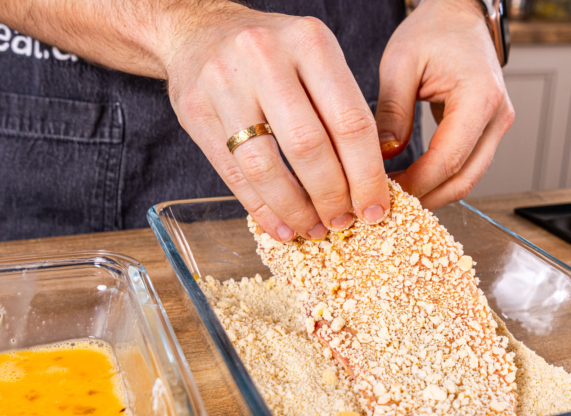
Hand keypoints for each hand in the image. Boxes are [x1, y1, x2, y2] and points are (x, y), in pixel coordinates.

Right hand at [165, 5, 389, 240]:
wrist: (199, 30)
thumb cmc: (272, 53)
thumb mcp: (315, 59)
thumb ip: (340, 110)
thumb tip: (367, 185)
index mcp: (310, 42)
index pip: (350, 122)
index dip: (367, 175)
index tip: (375, 209)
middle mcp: (265, 57)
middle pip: (308, 147)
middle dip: (332, 196)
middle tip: (343, 222)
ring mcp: (224, 83)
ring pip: (266, 167)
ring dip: (295, 209)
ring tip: (313, 228)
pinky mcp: (195, 111)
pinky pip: (233, 174)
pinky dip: (261, 209)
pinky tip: (281, 227)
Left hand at [375, 0, 514, 208]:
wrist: (460, 15)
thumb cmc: (433, 30)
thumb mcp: (400, 63)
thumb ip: (392, 110)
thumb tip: (385, 155)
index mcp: (480, 97)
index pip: (449, 158)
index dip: (418, 183)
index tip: (387, 193)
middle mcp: (498, 116)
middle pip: (465, 179)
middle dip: (427, 197)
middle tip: (390, 205)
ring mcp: (498, 126)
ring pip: (468, 178)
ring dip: (434, 192)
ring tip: (398, 196)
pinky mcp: (489, 130)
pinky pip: (467, 166)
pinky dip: (441, 179)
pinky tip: (413, 181)